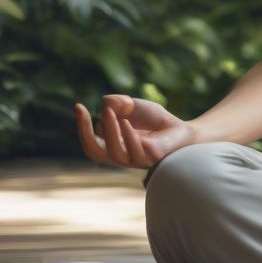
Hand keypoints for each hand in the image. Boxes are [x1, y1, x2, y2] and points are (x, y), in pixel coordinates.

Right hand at [75, 94, 197, 169]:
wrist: (182, 129)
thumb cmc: (156, 120)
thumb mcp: (134, 106)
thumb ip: (119, 104)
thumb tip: (106, 103)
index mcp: (113, 145)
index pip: (90, 142)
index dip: (82, 126)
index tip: (78, 106)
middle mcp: (121, 155)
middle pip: (95, 151)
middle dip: (85, 132)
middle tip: (84, 110)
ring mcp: (135, 159)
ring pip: (114, 153)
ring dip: (109, 131)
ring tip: (109, 112)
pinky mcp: (151, 158)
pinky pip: (135, 152)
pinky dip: (128, 136)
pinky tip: (126, 122)